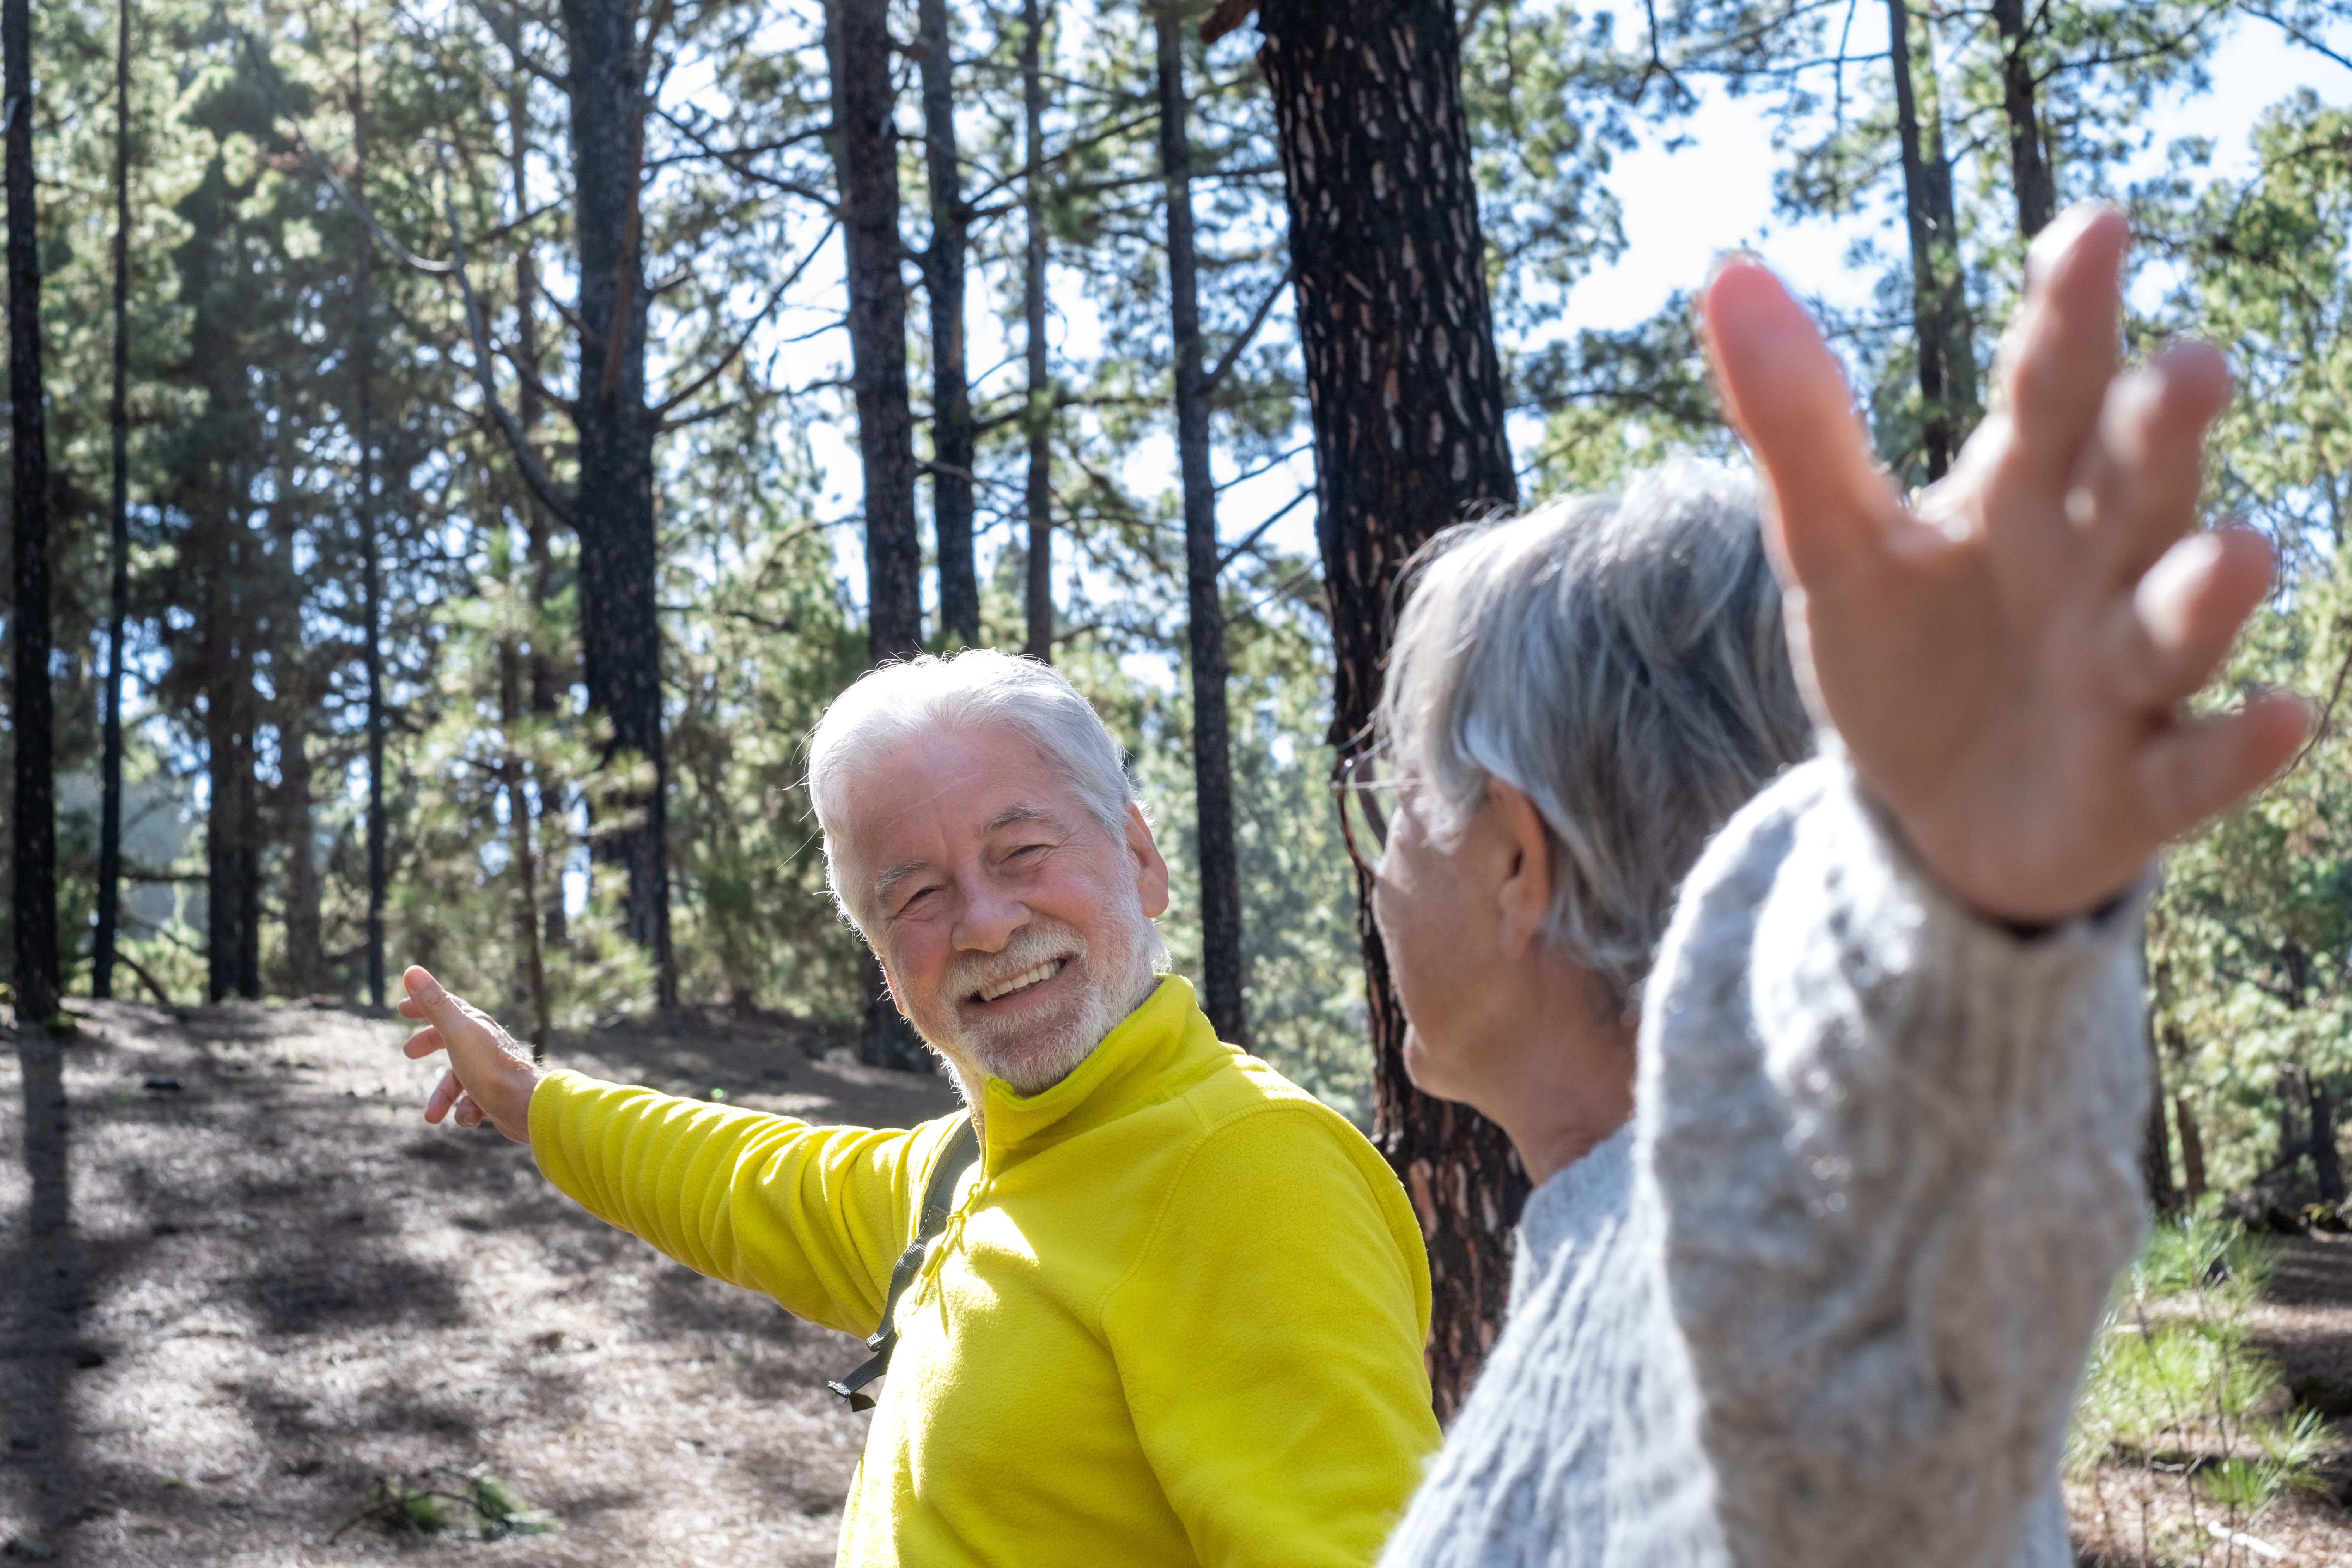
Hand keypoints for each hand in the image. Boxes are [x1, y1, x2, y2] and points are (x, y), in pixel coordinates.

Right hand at [398, 965, 540, 1143]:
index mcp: (476, 1026)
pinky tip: (471, 1117)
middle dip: (428, 1043)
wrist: (526, 1107)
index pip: (447, 1006)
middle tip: (407, 1052)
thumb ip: (434, 1005)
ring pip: (458, 1080)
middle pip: (451, 1039)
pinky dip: (466, 1112)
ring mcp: (492, 1070)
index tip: (401, 1007)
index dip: (423, 1004)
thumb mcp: (457, 1033)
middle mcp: (485, 1044)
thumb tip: (411, 971)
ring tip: (432, 1116)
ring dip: (443, 1097)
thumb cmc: (490, 1068)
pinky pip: (473, 1103)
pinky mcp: (498, 1095)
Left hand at [1700, 205, 2308, 924]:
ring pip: (2178, 623)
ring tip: (2237, 548)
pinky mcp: (2141, 784)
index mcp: (2023, 490)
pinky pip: (2198, 768)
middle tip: (2186, 368)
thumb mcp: (1830, 543)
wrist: (1927, 806)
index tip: (2095, 226)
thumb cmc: (1903, 653)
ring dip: (2211, 589)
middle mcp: (2096, 566)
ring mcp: (2126, 677)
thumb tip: (1729, 274)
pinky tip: (2282, 717)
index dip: (2073, 311)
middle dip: (2163, 434)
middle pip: (2135, 487)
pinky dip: (2239, 748)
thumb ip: (1795, 420)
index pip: (2051, 384)